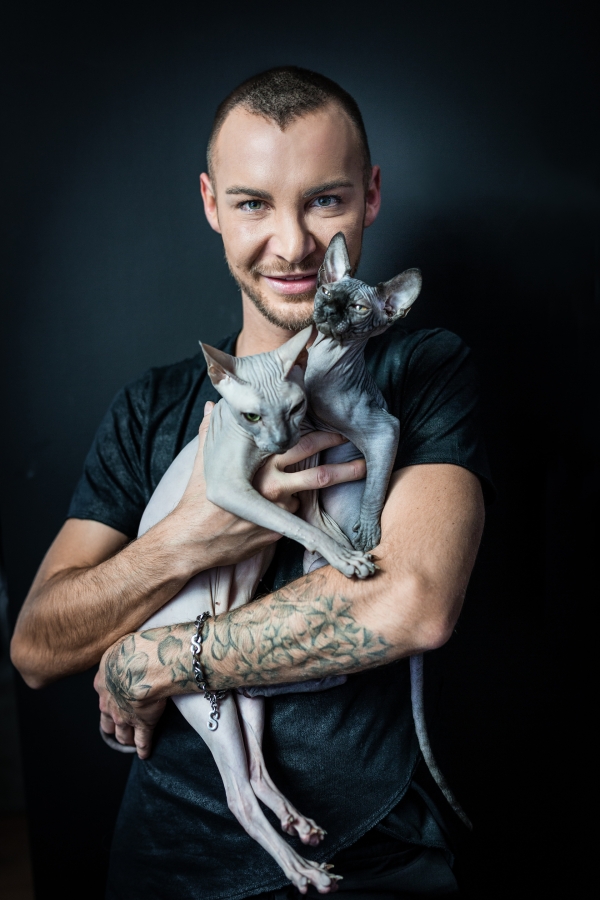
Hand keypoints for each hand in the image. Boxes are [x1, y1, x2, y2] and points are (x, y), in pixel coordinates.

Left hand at [94, 624, 195, 758]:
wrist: (144, 664)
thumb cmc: (134, 649)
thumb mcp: (119, 646)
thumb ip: (120, 653)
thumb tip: (127, 649)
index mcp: (103, 683)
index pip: (103, 697)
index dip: (108, 701)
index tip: (112, 703)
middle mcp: (109, 703)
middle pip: (108, 721)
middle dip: (111, 726)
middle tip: (116, 729)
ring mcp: (125, 717)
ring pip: (122, 734)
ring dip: (126, 738)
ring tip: (130, 742)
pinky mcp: (143, 724)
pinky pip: (142, 741)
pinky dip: (143, 748)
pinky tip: (144, 753)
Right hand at [167, 402, 365, 572]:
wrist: (192, 540)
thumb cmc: (197, 498)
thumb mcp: (202, 460)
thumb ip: (210, 431)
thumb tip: (210, 405)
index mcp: (257, 463)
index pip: (297, 445)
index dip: (322, 437)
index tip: (340, 430)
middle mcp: (270, 485)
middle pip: (317, 474)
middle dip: (344, 466)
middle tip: (366, 460)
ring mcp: (275, 510)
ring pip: (309, 496)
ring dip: (335, 486)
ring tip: (358, 477)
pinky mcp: (276, 531)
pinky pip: (293, 516)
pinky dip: (295, 509)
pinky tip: (294, 505)